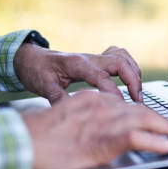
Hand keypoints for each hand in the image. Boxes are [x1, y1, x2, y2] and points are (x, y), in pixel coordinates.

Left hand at [14, 44, 142, 101]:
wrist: (30, 58)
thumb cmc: (37, 71)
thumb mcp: (43, 87)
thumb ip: (59, 98)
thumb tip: (72, 112)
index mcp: (77, 64)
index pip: (102, 77)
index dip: (114, 92)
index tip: (121, 107)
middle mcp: (89, 58)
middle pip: (120, 63)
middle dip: (133, 81)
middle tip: (137, 100)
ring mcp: (94, 57)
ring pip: (123, 57)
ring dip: (134, 73)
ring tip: (137, 93)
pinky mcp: (97, 59)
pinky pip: (119, 56)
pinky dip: (129, 66)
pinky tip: (130, 79)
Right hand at [21, 90, 167, 168]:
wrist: (21, 142)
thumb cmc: (37, 132)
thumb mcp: (64, 115)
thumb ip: (84, 116)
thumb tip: (98, 126)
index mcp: (88, 96)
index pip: (121, 99)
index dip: (139, 108)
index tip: (150, 115)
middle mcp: (98, 103)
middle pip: (136, 106)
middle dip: (158, 116)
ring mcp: (102, 119)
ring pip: (142, 118)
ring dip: (162, 126)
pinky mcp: (104, 138)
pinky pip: (137, 137)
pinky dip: (155, 141)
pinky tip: (165, 145)